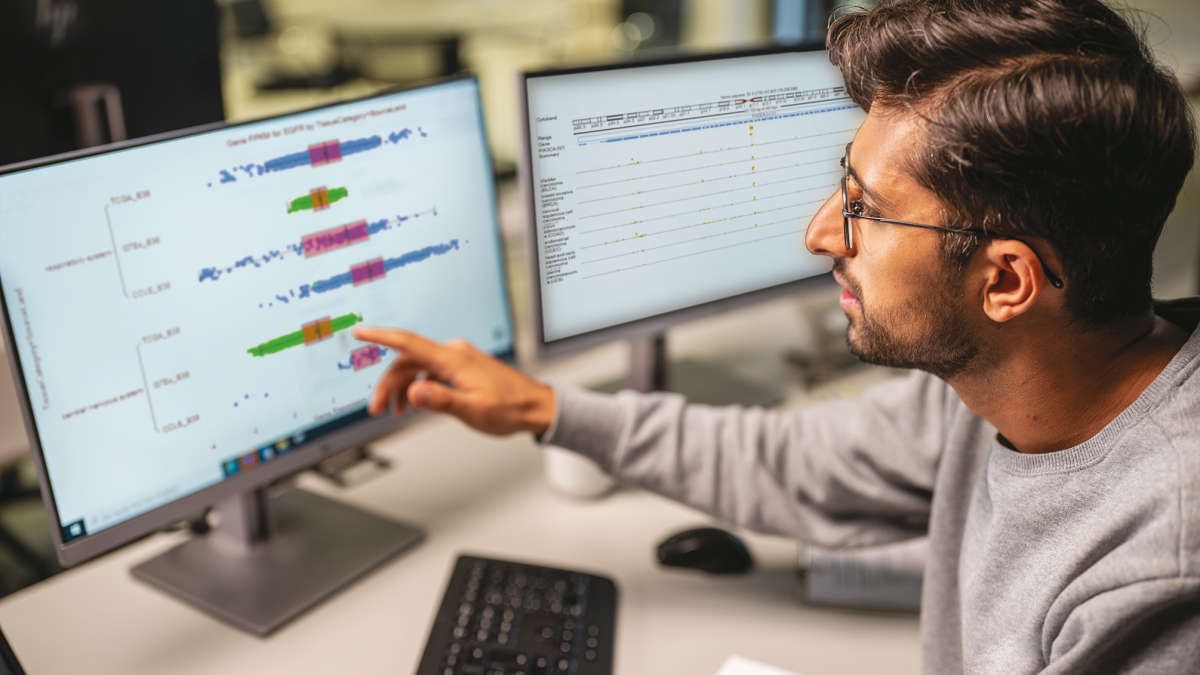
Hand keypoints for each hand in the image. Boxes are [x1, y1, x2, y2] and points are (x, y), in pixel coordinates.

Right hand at [352, 327, 555, 436]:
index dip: (381, 336)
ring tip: (394, 412)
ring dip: (402, 387)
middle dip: (388, 383)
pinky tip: (415, 404)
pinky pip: (431, 371)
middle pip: (408, 361)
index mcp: (453, 359)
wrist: (535, 407)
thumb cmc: (509, 409)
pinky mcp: (463, 368)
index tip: (359, 332)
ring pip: (418, 368)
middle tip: (377, 409)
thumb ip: (440, 400)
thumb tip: (412, 393)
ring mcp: (459, 359)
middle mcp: (454, 353)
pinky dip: (418, 386)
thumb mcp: (472, 410)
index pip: (409, 342)